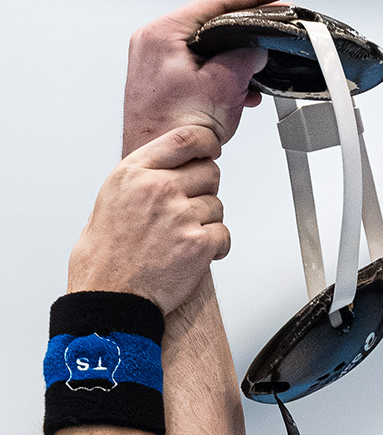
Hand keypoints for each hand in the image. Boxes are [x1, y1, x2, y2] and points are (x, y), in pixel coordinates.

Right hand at [68, 124, 229, 310]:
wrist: (109, 296)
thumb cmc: (106, 254)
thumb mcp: (111, 198)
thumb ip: (142, 176)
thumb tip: (171, 164)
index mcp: (134, 173)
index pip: (185, 139)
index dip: (206, 143)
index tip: (211, 149)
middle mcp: (158, 189)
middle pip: (209, 172)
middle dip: (204, 189)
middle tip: (188, 209)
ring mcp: (180, 215)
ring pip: (217, 206)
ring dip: (206, 221)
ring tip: (180, 238)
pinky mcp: (198, 243)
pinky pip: (224, 234)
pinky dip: (216, 246)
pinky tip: (196, 254)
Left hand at [122, 0, 288, 155]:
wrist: (160, 164)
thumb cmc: (174, 130)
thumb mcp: (221, 87)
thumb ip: (244, 59)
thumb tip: (256, 50)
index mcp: (162, 34)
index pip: (215, 1)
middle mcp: (154, 43)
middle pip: (212, 23)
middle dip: (247, 31)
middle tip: (275, 26)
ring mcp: (157, 62)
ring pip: (209, 47)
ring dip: (237, 60)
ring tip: (257, 73)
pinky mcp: (164, 80)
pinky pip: (202, 66)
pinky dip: (224, 75)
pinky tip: (240, 90)